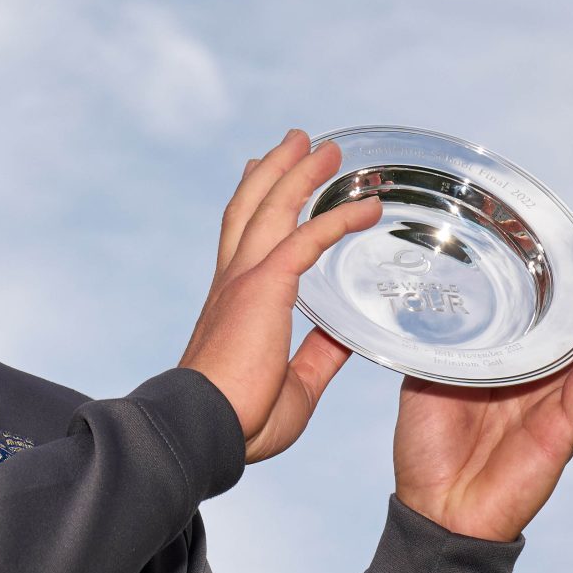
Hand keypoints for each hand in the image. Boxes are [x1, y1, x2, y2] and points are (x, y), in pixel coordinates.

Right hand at [180, 129, 384, 462]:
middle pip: (251, 208)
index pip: (242, 240)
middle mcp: (233, 282)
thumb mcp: (296, 384)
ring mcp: (245, 281)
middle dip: (274, 171)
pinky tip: (367, 207)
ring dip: (299, 172)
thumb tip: (343, 335)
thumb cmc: (241, 421)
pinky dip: (338, 217)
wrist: (206, 431)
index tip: (261, 177)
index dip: (255, 204)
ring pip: (272, 208)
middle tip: (294, 142)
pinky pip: (307, 239)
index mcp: (233, 303)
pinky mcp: (263, 288)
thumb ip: (318, 355)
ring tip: (326, 147)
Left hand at [393, 232, 572, 540]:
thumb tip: (437, 293)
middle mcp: (542, 377)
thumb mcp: (427, 377)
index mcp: (512, 363)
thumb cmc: (428, 450)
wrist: (432, 509)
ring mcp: (557, 401)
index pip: (552, 312)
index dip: (571, 278)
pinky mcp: (564, 428)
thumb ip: (444, 341)